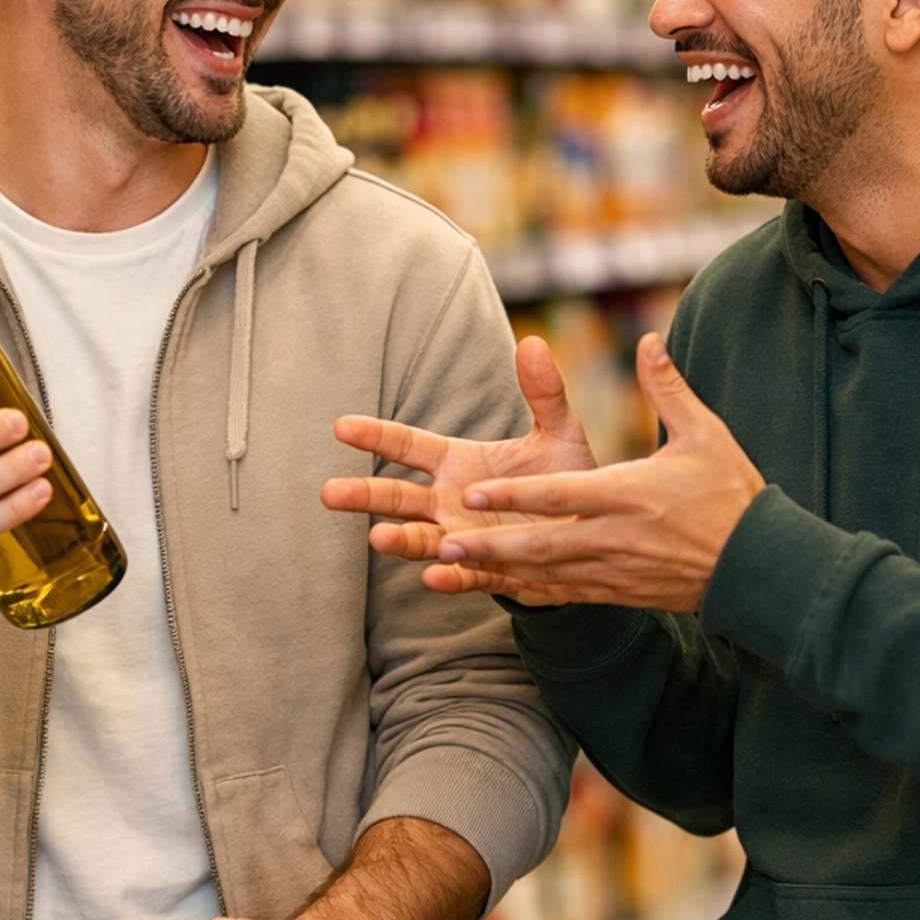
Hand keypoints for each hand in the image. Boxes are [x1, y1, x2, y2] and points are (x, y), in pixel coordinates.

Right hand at [321, 333, 595, 596]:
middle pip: (396, 498)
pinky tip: (434, 576)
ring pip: (420, 540)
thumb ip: (544, 394)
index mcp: (457, 464)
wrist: (590, 532)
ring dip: (399, 540)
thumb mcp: (558, 434)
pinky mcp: (490, 570)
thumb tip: (533, 342)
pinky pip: (464, 576)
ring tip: (377, 538)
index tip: (341, 427)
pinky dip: (450, 577)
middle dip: (363, 497)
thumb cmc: (564, 481)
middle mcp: (449, 502)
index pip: (407, 446)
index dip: (375, 437)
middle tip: (329, 493)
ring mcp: (464, 539)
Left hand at [428, 335, 764, 611]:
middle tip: (442, 538)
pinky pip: (562, 593)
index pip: (561, 496)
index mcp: (630, 495)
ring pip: (543, 572)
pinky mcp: (617, 592)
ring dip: (495, 566)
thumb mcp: (705, 434)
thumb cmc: (732, 495)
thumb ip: (667, 388)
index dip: (516, 496)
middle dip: (489, 542)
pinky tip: (492, 585)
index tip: (474, 493)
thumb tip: (648, 338)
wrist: (759, 567)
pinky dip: (525, 590)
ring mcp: (613, 570)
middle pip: (541, 542)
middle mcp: (615, 537)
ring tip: (448, 561)